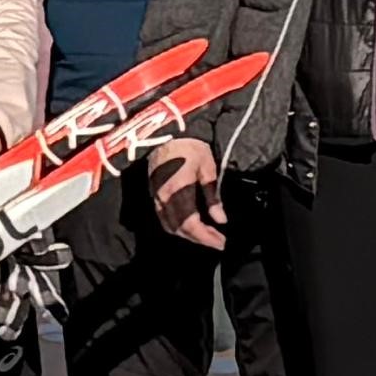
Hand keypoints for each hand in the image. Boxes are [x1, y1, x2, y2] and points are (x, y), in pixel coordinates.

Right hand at [144, 132, 224, 246]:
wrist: (166, 132)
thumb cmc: (190, 146)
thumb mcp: (207, 168)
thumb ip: (212, 196)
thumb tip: (221, 219)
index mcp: (179, 190)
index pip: (191, 224)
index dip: (206, 237)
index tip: (221, 242)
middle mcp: (164, 198)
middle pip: (180, 229)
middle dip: (200, 239)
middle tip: (218, 242)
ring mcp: (156, 197)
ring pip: (170, 226)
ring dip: (188, 236)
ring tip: (206, 236)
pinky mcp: (153, 194)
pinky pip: (163, 218)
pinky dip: (176, 227)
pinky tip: (189, 227)